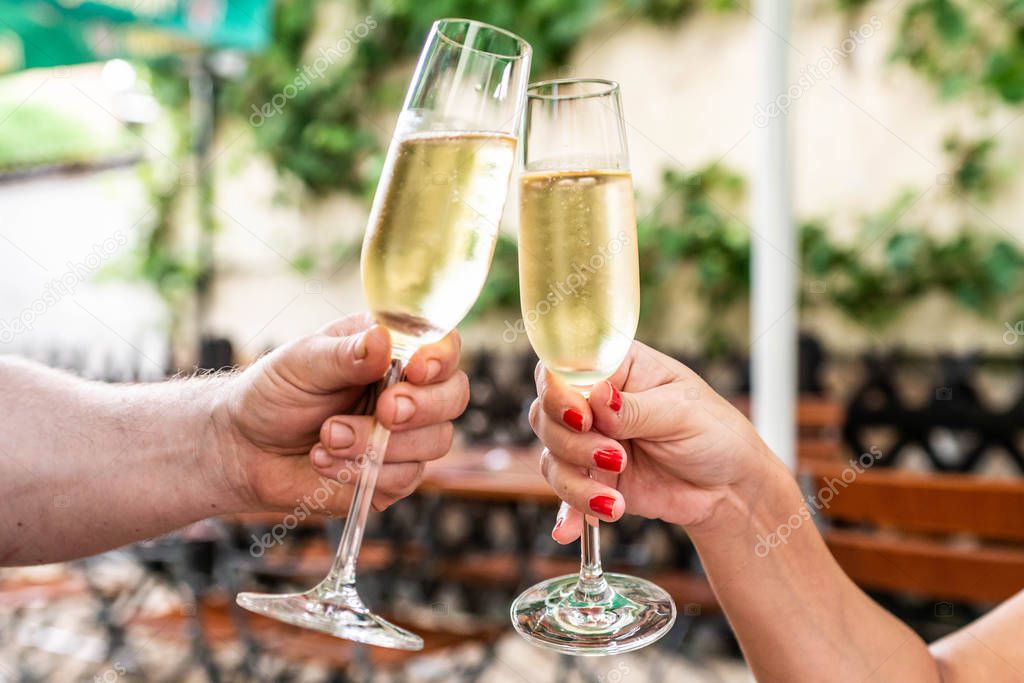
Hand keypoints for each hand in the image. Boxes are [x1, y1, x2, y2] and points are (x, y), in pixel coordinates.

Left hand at [216, 314, 467, 513]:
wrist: (244, 449)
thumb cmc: (274, 393)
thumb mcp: (302, 361)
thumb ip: (344, 354)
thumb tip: (382, 340)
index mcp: (393, 350)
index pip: (443, 346)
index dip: (440, 357)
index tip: (415, 369)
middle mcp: (409, 390)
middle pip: (454, 397)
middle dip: (422, 406)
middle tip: (384, 410)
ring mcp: (406, 436)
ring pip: (434, 442)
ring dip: (379, 443)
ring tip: (327, 436)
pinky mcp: (393, 476)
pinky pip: (404, 478)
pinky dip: (364, 471)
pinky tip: (325, 460)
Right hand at [530, 340, 782, 542]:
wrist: (729, 489)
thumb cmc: (715, 433)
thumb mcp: (682, 413)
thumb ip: (636, 408)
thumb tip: (597, 399)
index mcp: (617, 367)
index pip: (563, 366)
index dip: (558, 391)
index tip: (581, 417)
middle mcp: (594, 401)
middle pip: (546, 412)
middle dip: (572, 442)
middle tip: (616, 457)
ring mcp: (590, 440)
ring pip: (551, 455)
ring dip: (577, 482)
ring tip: (616, 502)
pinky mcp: (592, 478)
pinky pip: (564, 492)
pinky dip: (567, 511)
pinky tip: (569, 531)